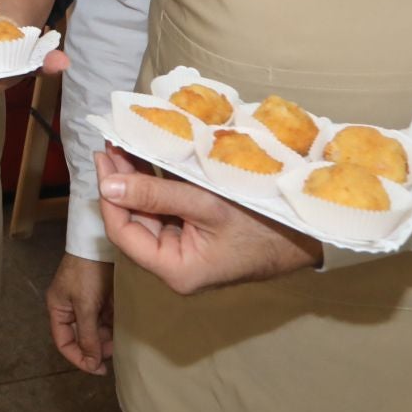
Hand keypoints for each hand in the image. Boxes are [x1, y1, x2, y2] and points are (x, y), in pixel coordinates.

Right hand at [45, 252, 113, 374]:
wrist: (100, 243)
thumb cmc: (86, 273)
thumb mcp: (85, 306)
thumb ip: (87, 336)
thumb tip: (92, 363)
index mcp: (58, 309)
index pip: (64, 343)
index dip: (79, 358)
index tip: (98, 368)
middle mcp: (70, 308)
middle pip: (80, 337)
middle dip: (95, 347)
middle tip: (113, 351)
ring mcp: (85, 302)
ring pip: (95, 329)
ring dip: (106, 337)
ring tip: (119, 339)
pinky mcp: (101, 296)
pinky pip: (105, 318)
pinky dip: (113, 325)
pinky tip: (122, 327)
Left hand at [95, 147, 321, 293]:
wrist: (309, 231)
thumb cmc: (263, 222)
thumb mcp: (207, 205)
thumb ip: (156, 195)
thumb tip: (108, 185)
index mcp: (175, 269)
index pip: (124, 232)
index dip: (109, 195)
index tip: (102, 160)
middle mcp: (176, 262)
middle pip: (134, 219)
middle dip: (120, 181)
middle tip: (110, 142)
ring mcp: (187, 247)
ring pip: (148, 209)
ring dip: (135, 177)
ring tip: (122, 142)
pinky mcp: (198, 231)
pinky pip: (168, 206)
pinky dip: (156, 181)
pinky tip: (147, 155)